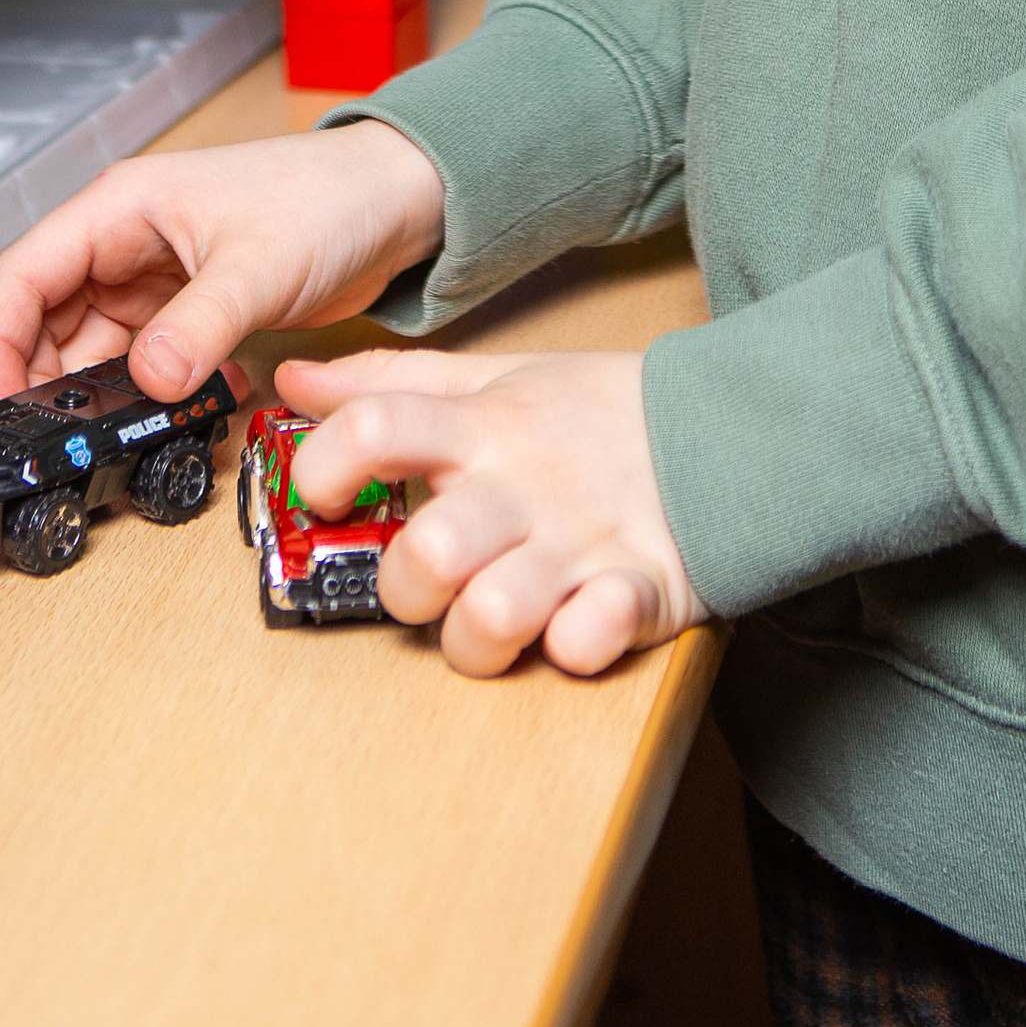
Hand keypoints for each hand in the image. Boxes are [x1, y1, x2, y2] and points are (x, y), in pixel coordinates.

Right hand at [0, 122, 446, 402]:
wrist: (399, 202)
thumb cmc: (330, 196)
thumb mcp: (259, 264)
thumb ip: (199, 324)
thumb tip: (149, 380)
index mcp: (122, 207)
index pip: (26, 274)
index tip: (0, 406)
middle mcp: (127, 242)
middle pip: (48, 321)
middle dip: (45, 383)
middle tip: (56, 445)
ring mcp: (156, 280)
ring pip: (94, 350)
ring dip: (99, 397)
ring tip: (112, 441)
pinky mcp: (189, 312)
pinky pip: (144, 363)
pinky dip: (147, 397)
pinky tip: (170, 419)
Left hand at [278, 346, 707, 679]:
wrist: (731, 422)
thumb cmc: (595, 414)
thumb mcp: (496, 379)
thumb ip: (392, 384)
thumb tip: (294, 382)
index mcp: (485, 427)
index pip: (378, 426)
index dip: (324, 465)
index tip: (322, 494)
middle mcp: (524, 486)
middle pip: (426, 552)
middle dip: (406, 587)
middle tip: (428, 582)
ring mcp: (582, 542)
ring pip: (491, 616)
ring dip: (476, 637)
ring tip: (490, 620)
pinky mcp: (641, 592)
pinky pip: (589, 640)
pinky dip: (572, 646)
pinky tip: (571, 627)